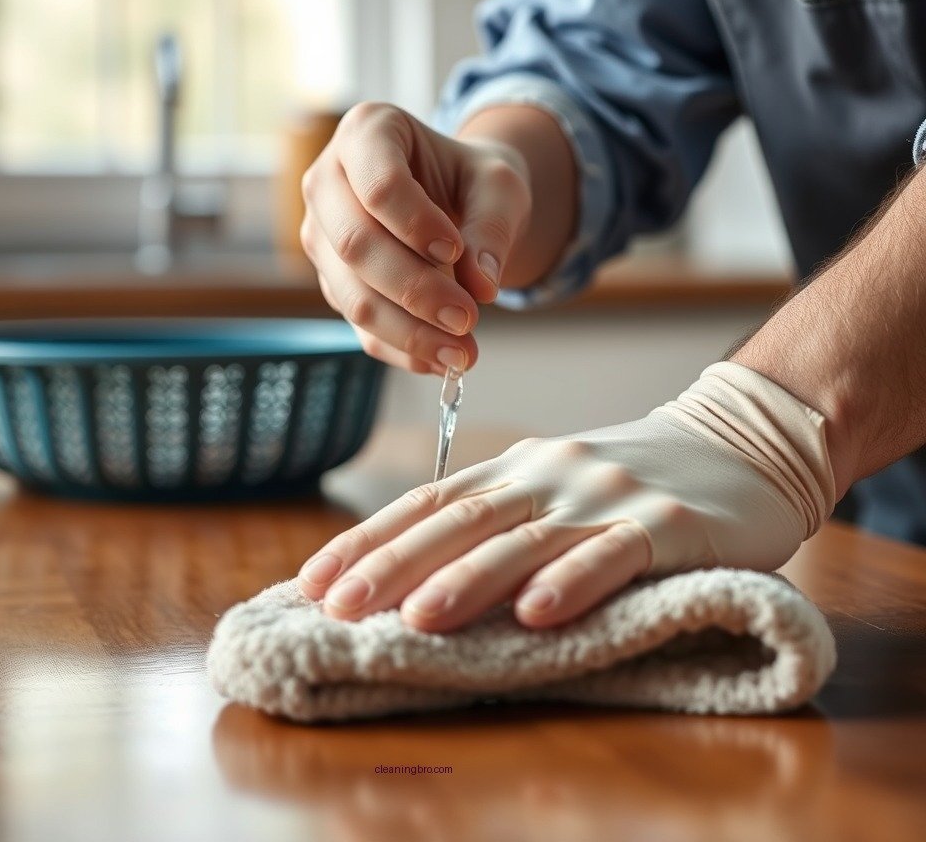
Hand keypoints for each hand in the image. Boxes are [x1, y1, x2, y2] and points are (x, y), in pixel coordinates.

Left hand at [297, 362, 837, 631]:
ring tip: (416, 617)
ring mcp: (609, 495)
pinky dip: (574, 580)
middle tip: (338, 605)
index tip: (314, 581)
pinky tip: (539, 614)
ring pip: (528, 538)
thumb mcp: (559, 487)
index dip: (369, 540)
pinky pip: (616, 553)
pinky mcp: (670, 524)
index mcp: (518, 468)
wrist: (744, 441)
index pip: (428, 503)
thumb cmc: (636, 477)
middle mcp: (552, 474)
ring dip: (469, 579)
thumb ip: (501, 520)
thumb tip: (418, 579)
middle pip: (462, 520)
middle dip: (393, 564)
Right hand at [299, 101, 530, 373]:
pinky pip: (361, 327)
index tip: (457, 252)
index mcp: (367, 132)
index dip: (415, 224)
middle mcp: (327, 181)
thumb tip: (480, 287)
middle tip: (467, 318)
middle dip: (415, 289)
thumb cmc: (472, 180)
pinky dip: (403, 348)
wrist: (457, 200)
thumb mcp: (499, 187)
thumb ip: (494, 227)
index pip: (377, 185)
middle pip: (356, 245)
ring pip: (353, 296)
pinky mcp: (333, 283)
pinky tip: (441, 360)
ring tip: (464, 353)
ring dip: (410, 331)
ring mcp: (322, 236)